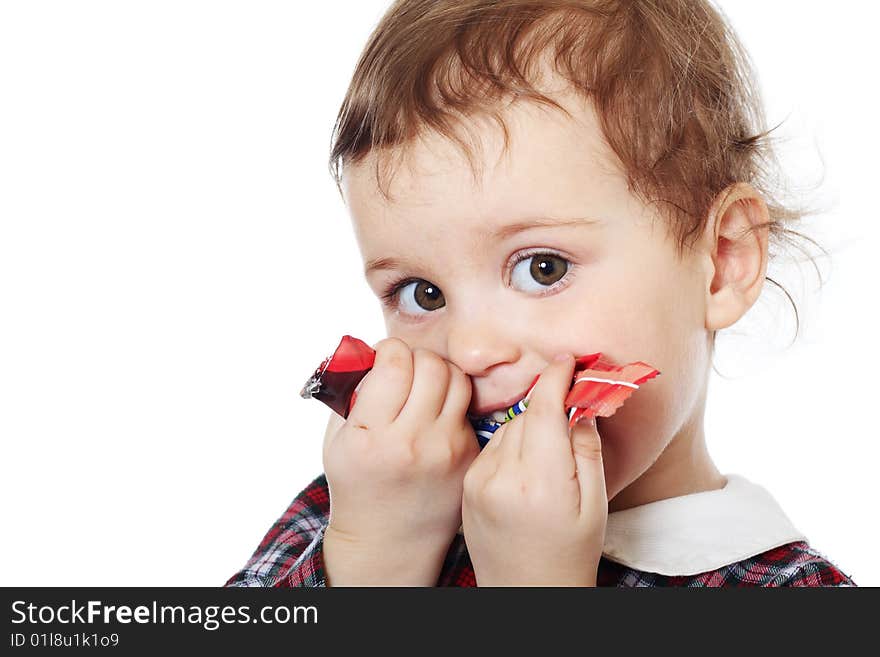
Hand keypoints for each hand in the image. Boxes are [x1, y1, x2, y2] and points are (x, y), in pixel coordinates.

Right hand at [321, 338, 479, 585]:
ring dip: (439, 375)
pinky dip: (450, 405)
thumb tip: (371, 350)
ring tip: (424, 388)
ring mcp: (447, 451)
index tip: (384, 359)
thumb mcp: (337, 439)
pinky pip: (467, 409)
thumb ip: (351, 391)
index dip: (388, 350)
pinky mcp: (469, 458)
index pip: (395, 363)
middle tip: (405, 372)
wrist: (388, 540)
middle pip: (431, 366)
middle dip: (416, 359)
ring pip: (457, 381)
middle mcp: (412, 443)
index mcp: (371, 437)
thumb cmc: (358, 482)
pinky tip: (435, 419)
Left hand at [461, 353, 607, 585]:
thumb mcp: (594, 504)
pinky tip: (525, 469)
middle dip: (549, 405)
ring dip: (529, 427)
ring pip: (508, 429)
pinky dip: (510, 446)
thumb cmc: (569, 552)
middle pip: (526, 416)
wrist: (525, 592)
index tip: (568, 361)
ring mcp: (479, 481)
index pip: (543, 409)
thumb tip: (582, 403)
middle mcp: (503, 477)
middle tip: (571, 406)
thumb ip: (587, 449)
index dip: (556, 378)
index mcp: (541, 482)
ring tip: (548, 456)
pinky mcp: (467, 486)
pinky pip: (492, 447)